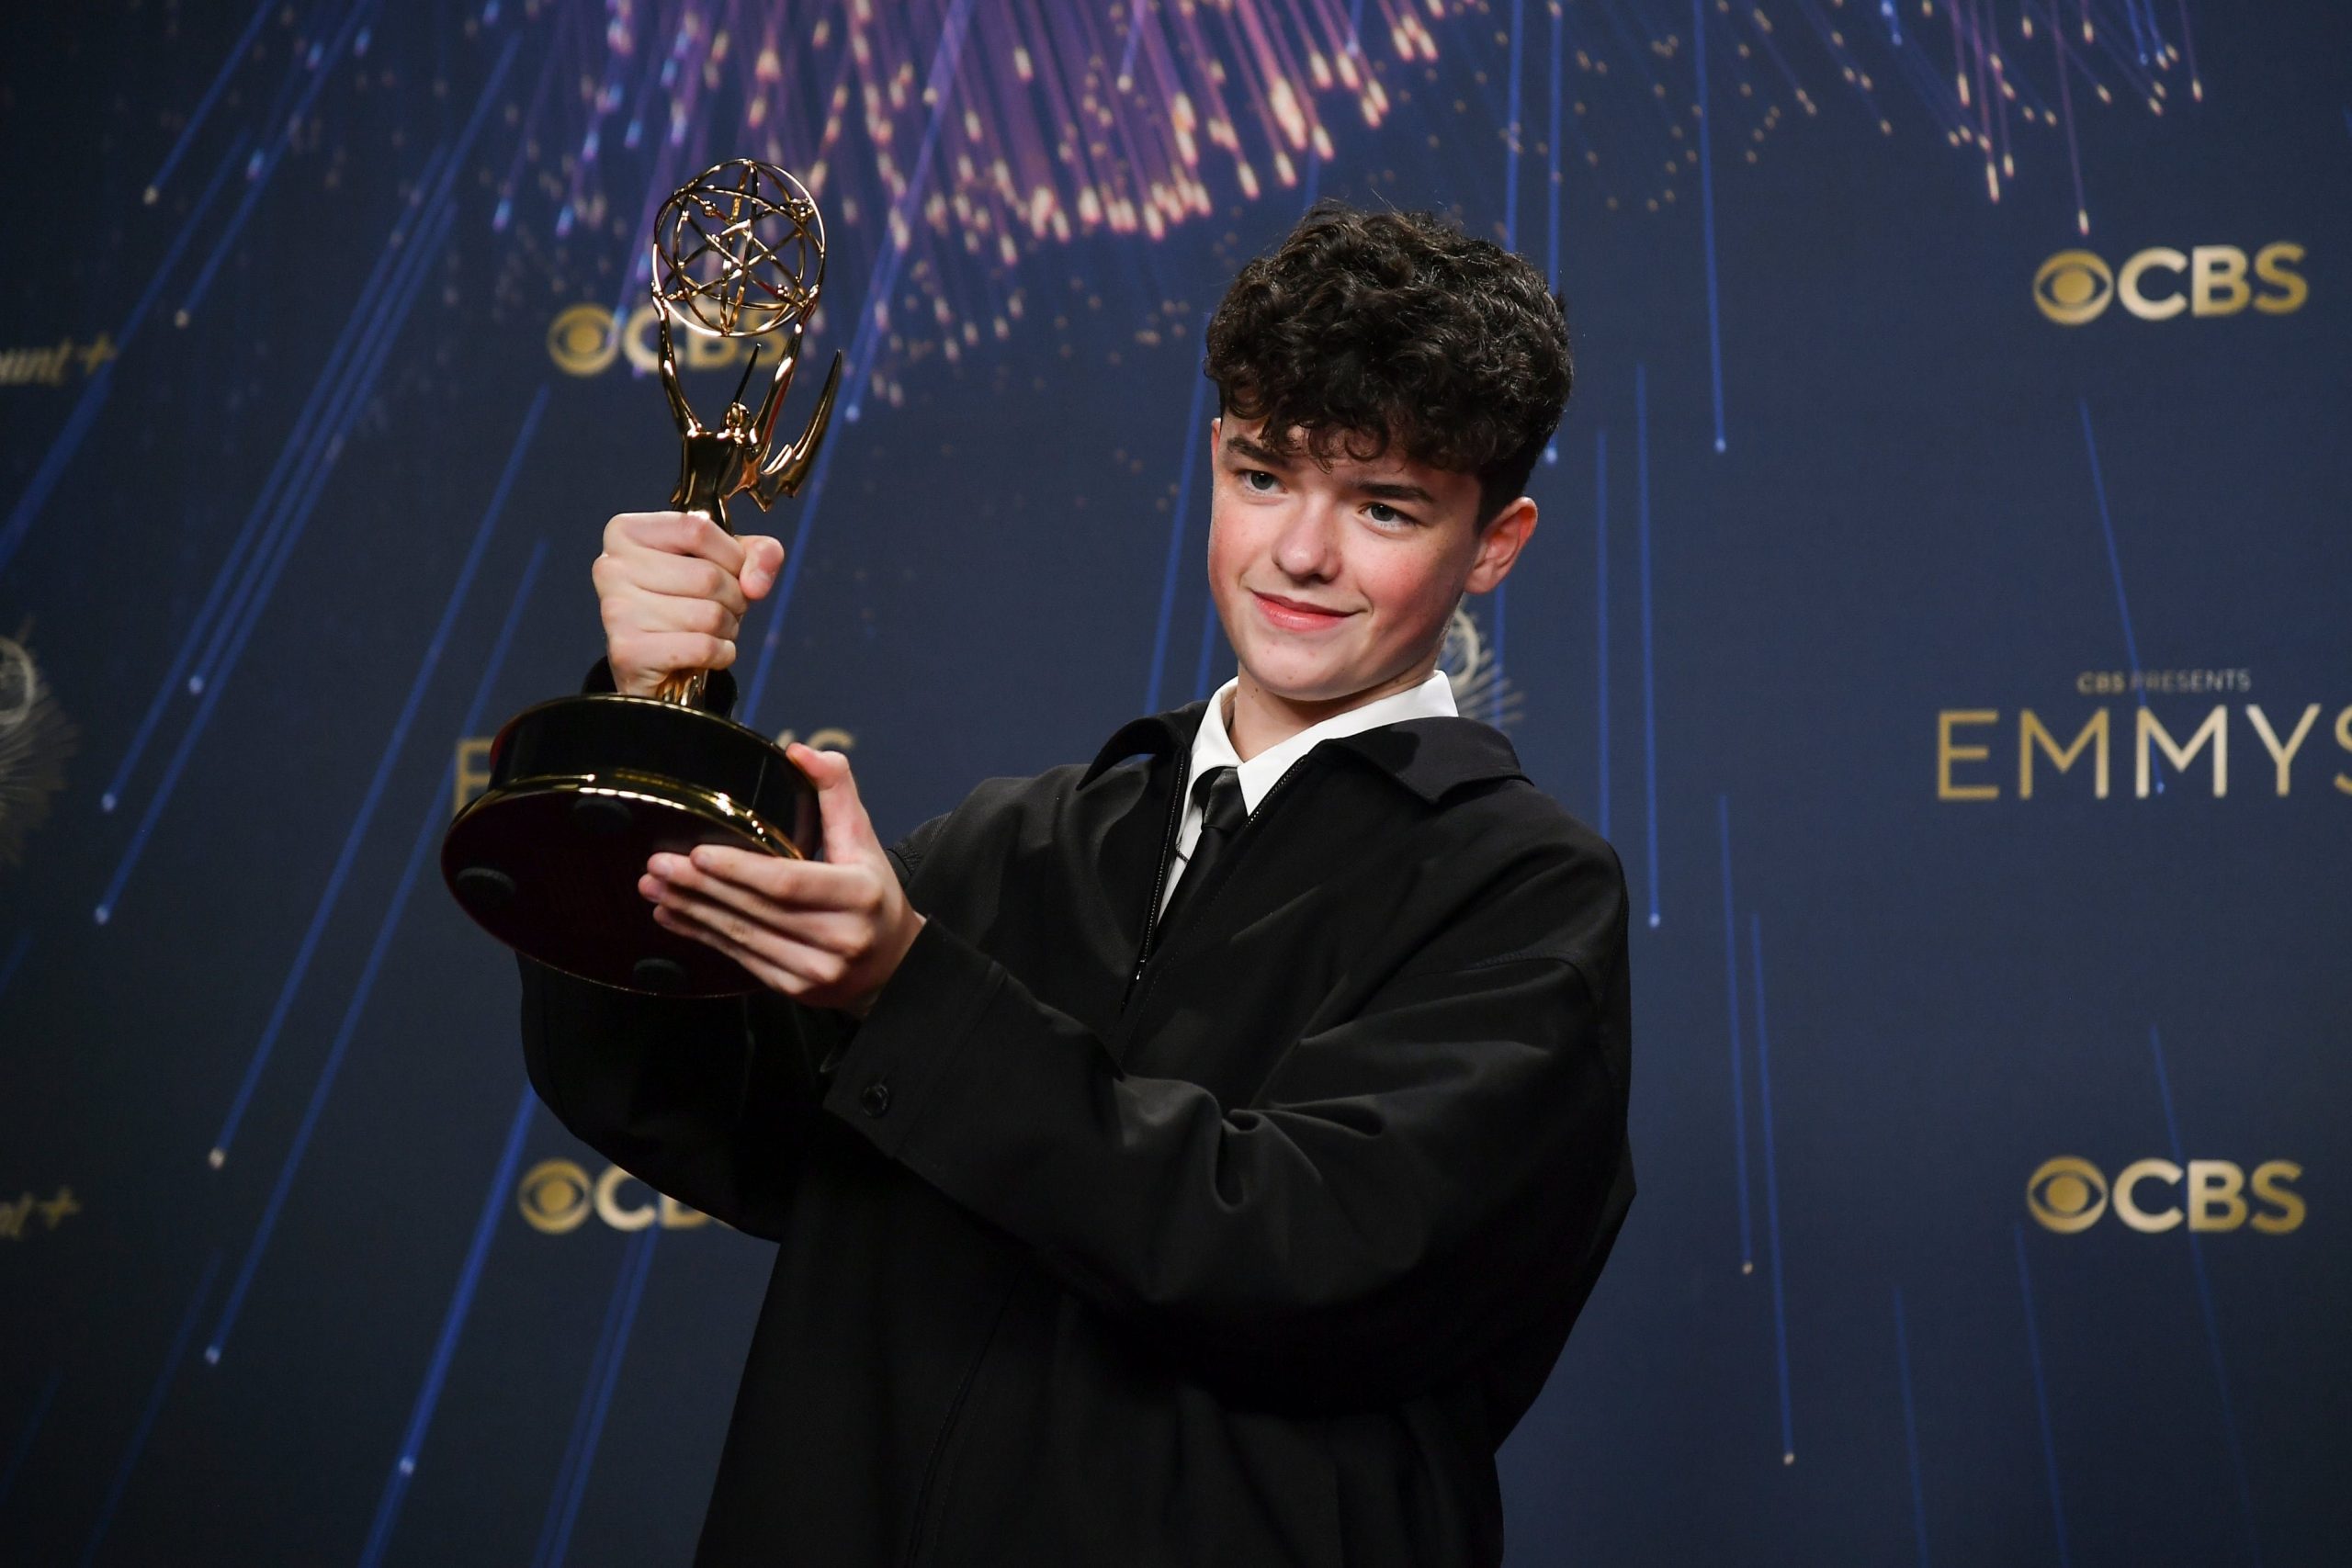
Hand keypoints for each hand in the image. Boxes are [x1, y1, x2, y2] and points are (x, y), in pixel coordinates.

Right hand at [593, 510, 786, 697]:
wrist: (658, 664)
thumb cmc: (688, 603)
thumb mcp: (727, 564)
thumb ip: (758, 554)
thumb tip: (756, 583)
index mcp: (627, 532)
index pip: (697, 529)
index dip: (733, 556)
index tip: (737, 573)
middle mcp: (611, 567)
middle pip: (707, 576)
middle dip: (734, 599)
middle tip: (723, 609)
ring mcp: (616, 610)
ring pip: (708, 615)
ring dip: (727, 628)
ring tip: (710, 630)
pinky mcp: (628, 652)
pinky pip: (702, 647)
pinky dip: (721, 653)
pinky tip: (707, 653)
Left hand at [638, 744, 924, 1015]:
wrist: (892, 964)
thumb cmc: (872, 894)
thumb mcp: (863, 839)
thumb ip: (835, 790)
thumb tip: (799, 752)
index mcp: (857, 895)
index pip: (788, 883)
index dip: (738, 869)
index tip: (697, 853)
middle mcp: (839, 937)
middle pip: (756, 910)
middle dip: (700, 886)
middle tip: (658, 865)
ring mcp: (816, 971)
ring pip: (741, 937)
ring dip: (691, 911)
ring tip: (654, 887)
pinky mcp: (795, 989)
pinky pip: (740, 959)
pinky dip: (702, 935)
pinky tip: (674, 916)